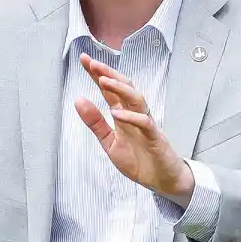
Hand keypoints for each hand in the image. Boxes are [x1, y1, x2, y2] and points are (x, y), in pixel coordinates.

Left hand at [74, 53, 193, 199]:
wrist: (162, 181)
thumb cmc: (139, 160)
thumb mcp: (110, 143)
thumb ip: (95, 123)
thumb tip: (78, 100)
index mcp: (123, 115)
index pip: (109, 90)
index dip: (97, 75)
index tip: (84, 60)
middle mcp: (135, 115)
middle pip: (124, 88)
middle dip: (109, 74)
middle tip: (93, 62)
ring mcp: (146, 125)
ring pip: (136, 99)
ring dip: (120, 89)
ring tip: (103, 81)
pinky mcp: (155, 138)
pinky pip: (145, 123)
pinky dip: (131, 117)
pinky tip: (117, 113)